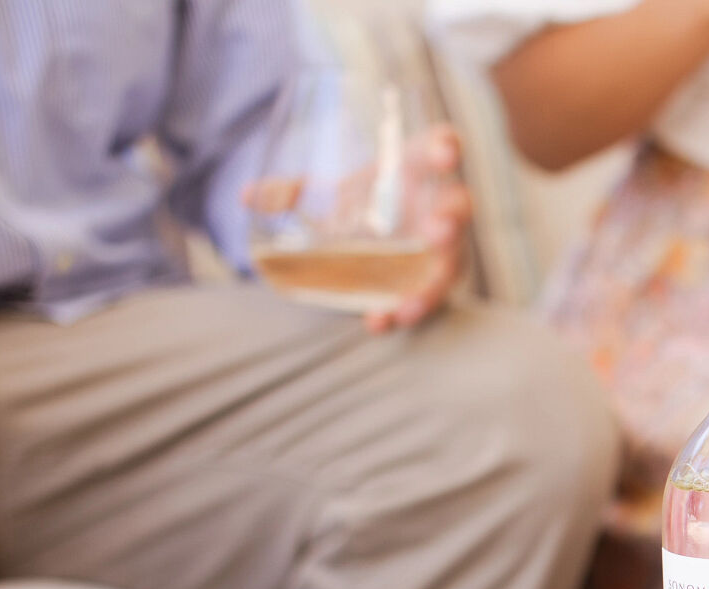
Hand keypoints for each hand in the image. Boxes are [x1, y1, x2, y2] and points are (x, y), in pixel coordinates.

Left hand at [244, 125, 472, 332]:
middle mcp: (439, 206)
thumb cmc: (362, 202)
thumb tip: (249, 196)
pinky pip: (428, 297)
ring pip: (452, 262)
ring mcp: (444, 247)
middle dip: (451, 219)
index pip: (443, 147)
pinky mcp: (434, 279)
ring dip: (434, 281)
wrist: (377, 238)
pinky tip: (380, 321)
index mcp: (418, 168)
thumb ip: (292, 191)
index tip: (444, 153)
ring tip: (409, 303)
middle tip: (435, 231)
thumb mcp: (329, 192)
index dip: (448, 148)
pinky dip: (404, 310)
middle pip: (459, 206)